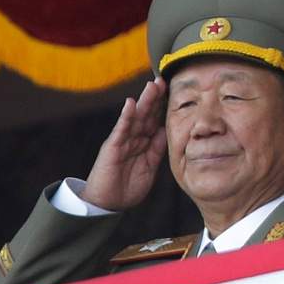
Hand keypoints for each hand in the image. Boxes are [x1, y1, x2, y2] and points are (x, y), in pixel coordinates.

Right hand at [81, 78, 167, 210]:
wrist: (108, 203)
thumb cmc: (128, 185)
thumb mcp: (150, 165)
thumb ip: (158, 148)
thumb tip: (169, 131)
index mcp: (144, 142)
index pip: (155, 120)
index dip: (164, 106)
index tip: (175, 90)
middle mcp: (133, 137)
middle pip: (147, 114)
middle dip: (156, 97)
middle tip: (164, 80)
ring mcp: (122, 140)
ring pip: (135, 117)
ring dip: (144, 101)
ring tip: (152, 86)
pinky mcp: (112, 147)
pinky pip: (121, 130)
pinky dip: (126, 116)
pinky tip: (131, 104)